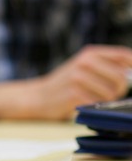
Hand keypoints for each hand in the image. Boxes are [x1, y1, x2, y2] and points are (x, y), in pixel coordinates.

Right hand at [0, 45, 131, 120]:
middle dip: (119, 90)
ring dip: (105, 101)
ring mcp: (78, 77)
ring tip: (90, 98)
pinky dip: (94, 107)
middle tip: (106, 94)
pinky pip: (99, 103)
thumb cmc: (67, 85)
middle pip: (122, 77)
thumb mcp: (85, 68)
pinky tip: (82, 104)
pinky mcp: (74, 93)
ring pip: (112, 93)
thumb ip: (109, 67)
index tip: (130, 78)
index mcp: (90, 53)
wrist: (38, 97)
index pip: (125, 55)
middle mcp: (84, 61)